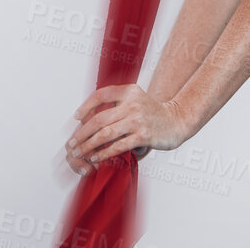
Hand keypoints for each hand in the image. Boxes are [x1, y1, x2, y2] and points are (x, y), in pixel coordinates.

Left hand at [65, 85, 187, 172]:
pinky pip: (119, 146)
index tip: (76, 118)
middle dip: (83, 132)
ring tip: (80, 152)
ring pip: (106, 133)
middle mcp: (132, 103)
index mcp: (129, 91)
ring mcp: (138, 119)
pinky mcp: (143, 135)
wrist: (177, 120)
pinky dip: (104, 153)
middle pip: (100, 118)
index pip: (101, 95)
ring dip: (89, 145)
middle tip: (72, 142)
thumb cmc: (153, 113)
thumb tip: (91, 117)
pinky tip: (96, 158)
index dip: (86, 106)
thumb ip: (118, 104)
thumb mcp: (136, 99)